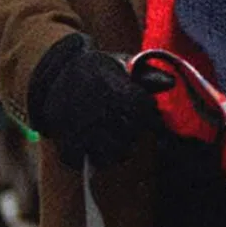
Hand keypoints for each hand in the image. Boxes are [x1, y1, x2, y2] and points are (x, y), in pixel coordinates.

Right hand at [26, 36, 158, 169]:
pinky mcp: (62, 137)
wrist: (55, 70)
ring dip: (115, 150)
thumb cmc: (98, 71)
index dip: (151, 117)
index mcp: (111, 85)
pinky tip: (91, 146)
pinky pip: (78, 160)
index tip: (150, 117)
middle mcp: (95, 106)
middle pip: (129, 135)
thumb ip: (147, 75)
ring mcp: (78, 125)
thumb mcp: (121, 66)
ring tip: (112, 137)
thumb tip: (171, 82)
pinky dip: (85, 158)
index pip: (142, 110)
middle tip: (126, 124)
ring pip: (109, 154)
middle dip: (133, 132)